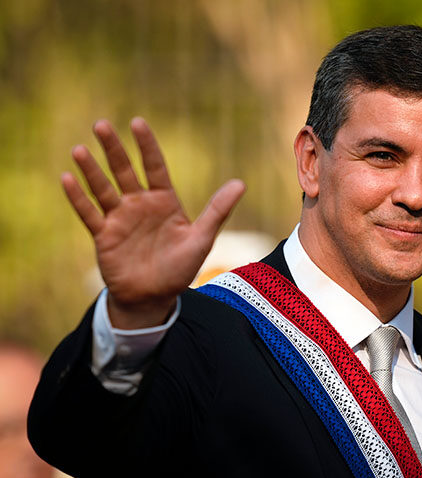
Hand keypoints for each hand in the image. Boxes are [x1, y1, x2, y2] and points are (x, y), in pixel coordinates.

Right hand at [62, 117, 244, 328]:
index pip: (154, 167)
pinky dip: (77, 198)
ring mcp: (120, 218)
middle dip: (113, 148)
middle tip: (101, 124)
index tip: (137, 122)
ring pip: (102, 188)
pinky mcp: (103, 235)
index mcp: (164, 201)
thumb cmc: (180, 268)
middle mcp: (140, 204)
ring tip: (79, 149)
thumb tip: (241, 183)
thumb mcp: (201, 238)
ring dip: (91, 170)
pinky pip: (88, 214)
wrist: (154, 298)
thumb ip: (217, 211)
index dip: (146, 146)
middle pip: (124, 170)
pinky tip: (67, 178)